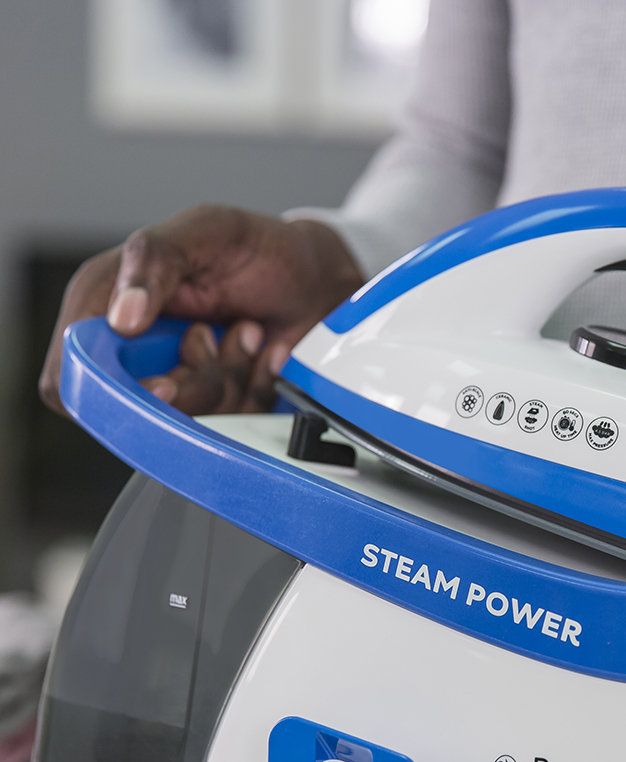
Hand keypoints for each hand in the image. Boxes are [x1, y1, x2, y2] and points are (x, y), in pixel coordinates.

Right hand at [39, 205, 363, 414]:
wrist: (316, 279)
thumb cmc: (256, 249)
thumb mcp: (205, 231)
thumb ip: (154, 262)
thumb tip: (119, 319)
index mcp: (104, 302)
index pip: (68, 374)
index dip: (107, 391)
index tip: (160, 382)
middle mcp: (135, 349)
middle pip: (136, 411)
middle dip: (190, 381)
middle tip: (210, 336)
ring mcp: (179, 380)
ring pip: (189, 421)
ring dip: (230, 376)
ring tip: (247, 332)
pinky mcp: (219, 404)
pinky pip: (232, 424)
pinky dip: (257, 388)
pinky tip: (267, 354)